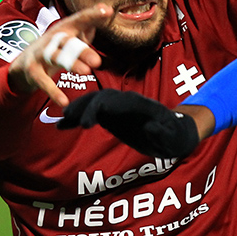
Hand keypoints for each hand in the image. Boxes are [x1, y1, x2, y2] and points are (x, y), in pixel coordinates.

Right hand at [8, 6, 109, 106]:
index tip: (107, 11)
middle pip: (67, 42)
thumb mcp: (73, 34)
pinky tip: (64, 102)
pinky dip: (53, 92)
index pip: (80, 19)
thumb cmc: (56, 47)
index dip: (93, 14)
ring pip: (56, 57)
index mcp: (65, 28)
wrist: (22, 64)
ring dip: (70, 64)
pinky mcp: (33, 71)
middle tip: (98, 61)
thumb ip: (89, 24)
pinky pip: (43, 81)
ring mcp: (41, 54)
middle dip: (82, 50)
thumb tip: (108, 9)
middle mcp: (52, 39)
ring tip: (85, 72)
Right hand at [58, 90, 201, 157]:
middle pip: (100, 99)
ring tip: (61, 122)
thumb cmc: (175, 136)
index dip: (98, 110)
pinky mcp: (112, 116)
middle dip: (83, 108)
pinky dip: (78, 118)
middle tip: (66, 121)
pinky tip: (62, 126)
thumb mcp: (173, 136)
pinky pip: (92, 113)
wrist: (175, 132)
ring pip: (94, 104)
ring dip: (77, 110)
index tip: (84, 125)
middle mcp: (126, 102)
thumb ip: (163, 132)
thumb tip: (153, 127)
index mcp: (139, 105)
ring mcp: (118, 108)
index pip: (114, 102)